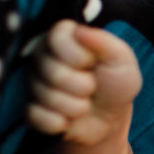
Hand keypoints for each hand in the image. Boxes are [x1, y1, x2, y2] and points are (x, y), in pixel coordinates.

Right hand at [27, 20, 141, 145]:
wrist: (110, 119)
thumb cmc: (115, 84)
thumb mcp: (121, 60)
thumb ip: (104, 42)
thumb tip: (78, 31)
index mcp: (62, 39)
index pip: (56, 38)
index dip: (78, 55)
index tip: (92, 62)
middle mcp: (43, 58)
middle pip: (52, 71)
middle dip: (82, 86)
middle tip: (91, 87)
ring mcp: (34, 84)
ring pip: (47, 97)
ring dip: (76, 106)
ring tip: (84, 102)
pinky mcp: (31, 111)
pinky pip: (37, 117)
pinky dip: (60, 122)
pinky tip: (69, 119)